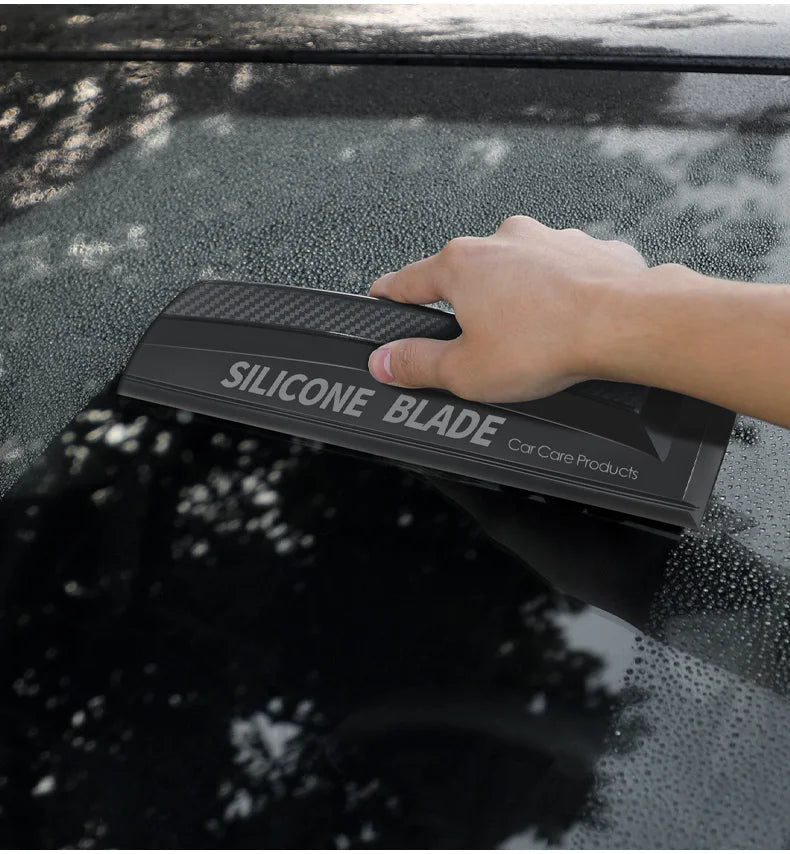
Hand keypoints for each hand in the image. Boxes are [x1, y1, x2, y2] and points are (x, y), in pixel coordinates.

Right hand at [367, 216, 648, 402]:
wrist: (628, 324)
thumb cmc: (549, 343)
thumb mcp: (466, 371)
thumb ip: (418, 365)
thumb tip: (385, 362)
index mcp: (463, 265)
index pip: (409, 280)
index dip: (390, 292)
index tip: (380, 294)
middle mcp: (503, 241)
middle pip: (467, 274)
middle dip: (465, 303)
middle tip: (470, 339)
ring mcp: (549, 240)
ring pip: (517, 269)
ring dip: (514, 296)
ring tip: (526, 336)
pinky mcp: (587, 250)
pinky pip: (561, 271)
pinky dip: (557, 293)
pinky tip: (564, 321)